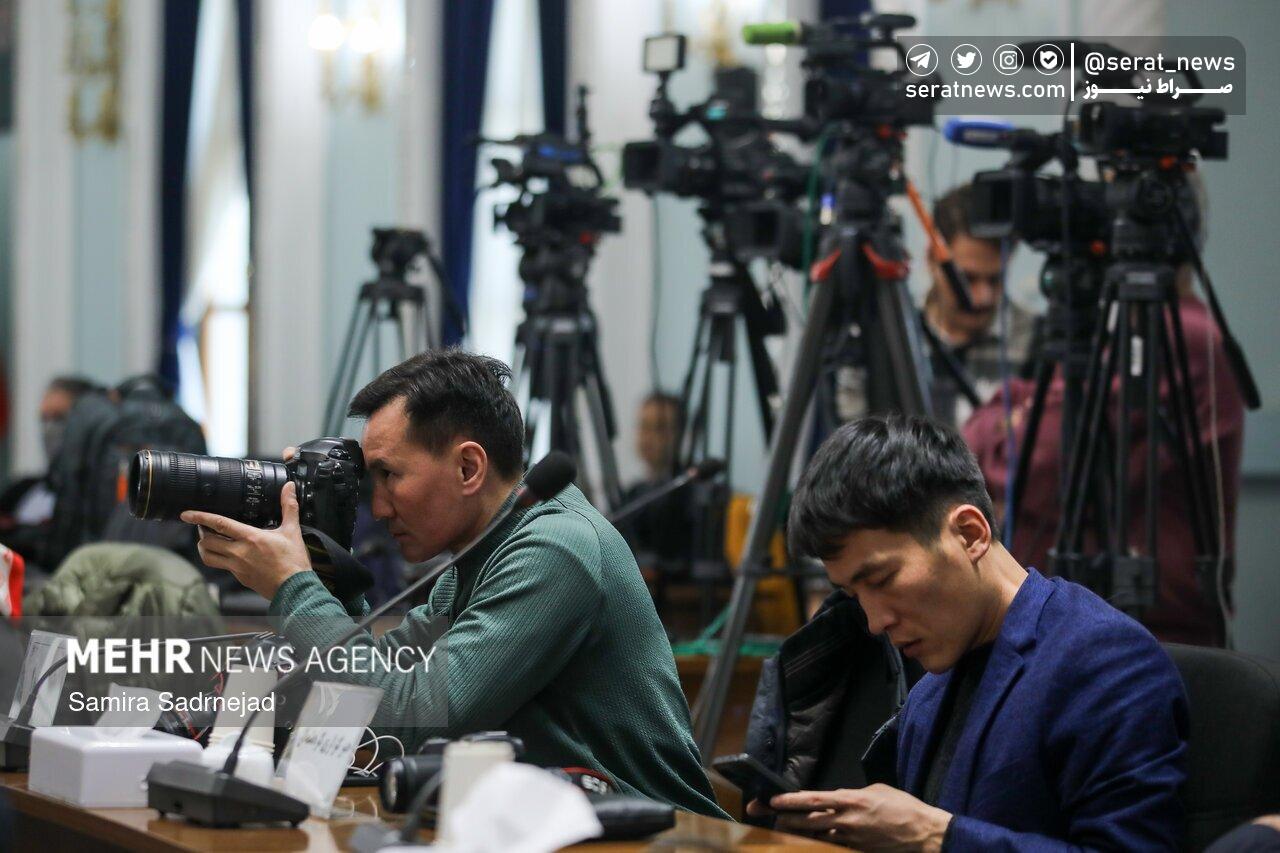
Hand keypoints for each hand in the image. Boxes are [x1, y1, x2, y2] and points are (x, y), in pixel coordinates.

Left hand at [181, 481, 310, 599]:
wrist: (295, 588)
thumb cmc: (293, 561)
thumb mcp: (292, 530)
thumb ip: (288, 507)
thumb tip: (289, 487)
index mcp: (251, 538)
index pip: (219, 524)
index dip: (200, 517)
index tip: (186, 514)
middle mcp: (239, 553)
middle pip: (207, 541)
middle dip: (201, 532)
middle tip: (203, 526)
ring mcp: (237, 567)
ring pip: (208, 556)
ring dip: (204, 547)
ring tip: (209, 541)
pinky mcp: (239, 577)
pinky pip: (222, 567)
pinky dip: (220, 558)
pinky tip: (228, 554)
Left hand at [767, 784, 951, 851]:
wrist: (923, 832)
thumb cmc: (902, 806)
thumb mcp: (875, 790)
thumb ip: (851, 794)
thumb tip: (837, 797)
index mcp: (850, 800)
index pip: (813, 800)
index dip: (790, 801)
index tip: (772, 800)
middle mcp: (846, 820)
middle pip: (806, 821)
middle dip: (782, 818)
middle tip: (762, 813)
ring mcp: (850, 839)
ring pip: (814, 837)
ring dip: (795, 833)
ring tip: (778, 827)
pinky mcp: (856, 851)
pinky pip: (831, 847)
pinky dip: (817, 844)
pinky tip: (806, 842)